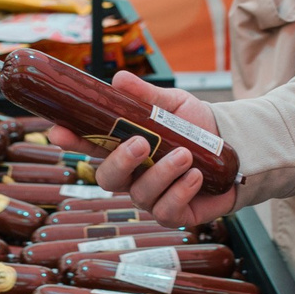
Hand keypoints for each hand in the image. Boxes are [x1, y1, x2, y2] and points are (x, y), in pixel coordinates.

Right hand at [52, 72, 238, 227]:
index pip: (90, 145)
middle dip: (120, 161)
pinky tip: (195, 175)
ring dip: (161, 173)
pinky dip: (180, 192)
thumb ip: (146, 96)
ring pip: (140, 195)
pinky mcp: (175, 214)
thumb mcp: (172, 105)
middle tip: (141, 142)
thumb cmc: (197, 128)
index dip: (72, 140)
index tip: (59, 131)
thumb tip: (119, 80)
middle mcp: (133, 175)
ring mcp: (152, 197)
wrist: (235, 147)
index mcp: (125, 147)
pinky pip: (166, 211)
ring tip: (184, 154)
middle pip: (107, 178)